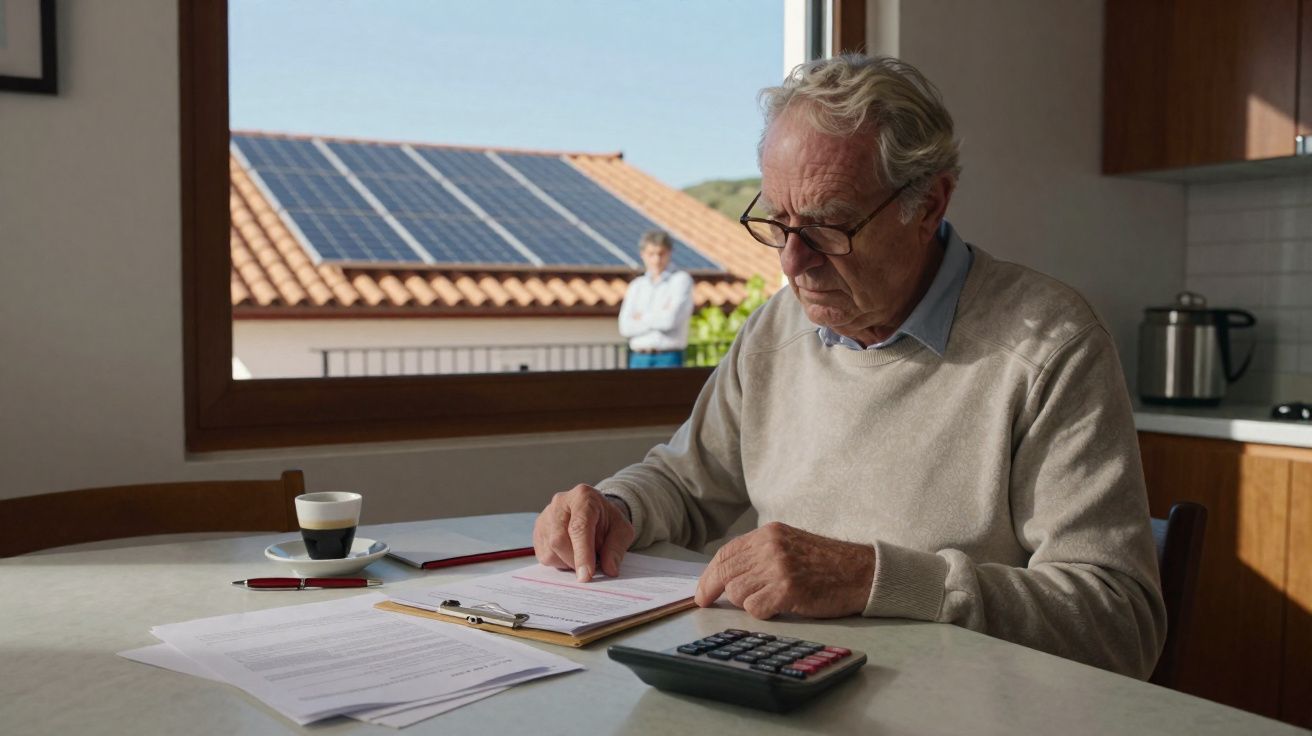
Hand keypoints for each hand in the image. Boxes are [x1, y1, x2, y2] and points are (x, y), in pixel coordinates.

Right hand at [533, 484, 634, 581]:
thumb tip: (609, 570)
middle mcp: (559, 503)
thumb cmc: (607, 521)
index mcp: (583, 497)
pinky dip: (561, 562)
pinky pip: (545, 556)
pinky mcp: (537, 531)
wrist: (595, 513)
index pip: (579, 527)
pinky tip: (571, 553)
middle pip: (559, 540)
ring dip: (569, 562)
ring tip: (583, 554)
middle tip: (591, 567)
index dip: (582, 554)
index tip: (586, 575)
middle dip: (575, 561)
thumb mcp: (622, 530)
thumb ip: (616, 549)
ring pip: (550, 551)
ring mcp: (545, 517)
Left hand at [694, 522, 874, 618]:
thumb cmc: (826, 563)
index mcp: (768, 534)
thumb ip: (760, 553)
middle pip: (725, 573)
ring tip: (767, 600)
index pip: (726, 554)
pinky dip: (762, 613)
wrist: (860, 572)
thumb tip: (727, 574)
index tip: (702, 591)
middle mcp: (770, 548)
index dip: (709, 574)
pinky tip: (778, 608)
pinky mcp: (787, 590)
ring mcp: (778, 569)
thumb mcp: (789, 544)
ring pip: (738, 592)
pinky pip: (755, 609)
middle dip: (711, 590)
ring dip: (747, 602)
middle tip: (705, 602)